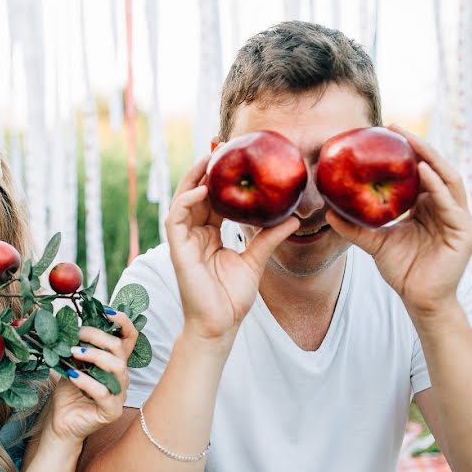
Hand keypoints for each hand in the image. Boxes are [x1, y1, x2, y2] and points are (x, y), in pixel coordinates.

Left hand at [45, 310, 137, 444]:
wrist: (62, 422)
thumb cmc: (69, 393)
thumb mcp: (72, 364)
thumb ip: (77, 347)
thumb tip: (69, 325)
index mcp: (115, 362)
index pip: (129, 338)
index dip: (123, 322)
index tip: (106, 311)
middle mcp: (121, 376)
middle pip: (119, 349)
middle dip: (97, 337)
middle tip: (76, 335)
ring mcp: (119, 394)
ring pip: (116, 367)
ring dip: (93, 355)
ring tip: (73, 353)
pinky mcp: (111, 411)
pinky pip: (104, 392)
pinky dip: (86, 380)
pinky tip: (72, 376)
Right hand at [166, 154, 300, 341]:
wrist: (220, 325)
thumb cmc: (233, 297)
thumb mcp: (256, 260)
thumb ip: (270, 237)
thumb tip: (295, 218)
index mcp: (210, 234)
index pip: (213, 198)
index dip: (221, 178)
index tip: (235, 157)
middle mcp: (195, 233)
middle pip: (196, 192)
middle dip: (205, 169)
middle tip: (222, 147)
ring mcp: (184, 240)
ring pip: (183, 200)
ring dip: (194, 178)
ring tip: (210, 159)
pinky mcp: (177, 249)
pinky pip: (176, 219)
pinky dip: (187, 201)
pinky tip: (203, 190)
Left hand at [325, 125, 471, 315]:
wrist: (419, 300)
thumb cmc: (402, 271)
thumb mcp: (374, 243)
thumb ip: (354, 227)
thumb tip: (327, 211)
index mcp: (428, 206)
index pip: (420, 172)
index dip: (406, 152)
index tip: (384, 133)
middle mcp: (446, 207)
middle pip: (435, 168)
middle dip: (418, 146)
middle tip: (395, 128)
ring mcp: (458, 217)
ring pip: (447, 178)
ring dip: (429, 158)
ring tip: (410, 142)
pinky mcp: (465, 230)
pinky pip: (450, 202)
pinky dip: (436, 185)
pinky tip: (422, 171)